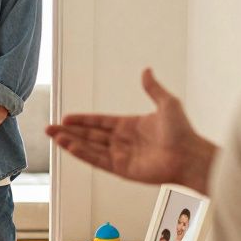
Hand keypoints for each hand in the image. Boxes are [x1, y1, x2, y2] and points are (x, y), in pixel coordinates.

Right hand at [45, 69, 215, 191]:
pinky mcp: (122, 170)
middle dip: (69, 131)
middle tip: (49, 127)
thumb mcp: (167, 103)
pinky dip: (81, 153)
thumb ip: (153, 88)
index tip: (66, 117)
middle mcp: (123, 141)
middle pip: (90, 135)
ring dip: (70, 142)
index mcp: (130, 126)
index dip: (83, 120)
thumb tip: (146, 70)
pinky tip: (68, 146)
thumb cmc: (183, 131)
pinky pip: (97, 160)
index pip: (100, 122)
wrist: (190, 155)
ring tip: (53, 136)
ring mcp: (121, 156)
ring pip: (89, 147)